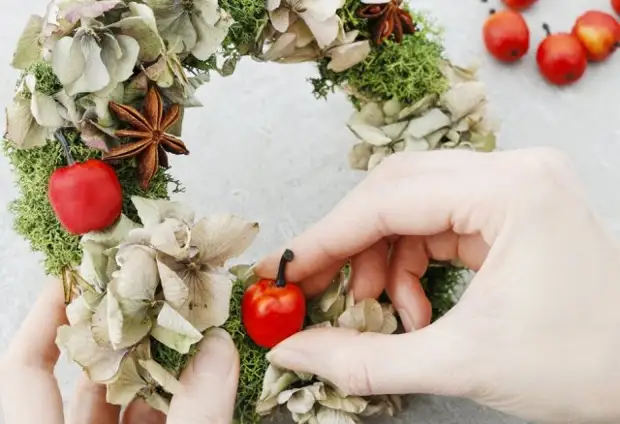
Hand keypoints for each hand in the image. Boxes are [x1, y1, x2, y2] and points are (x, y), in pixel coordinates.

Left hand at [0, 280, 238, 423]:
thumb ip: (194, 412)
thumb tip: (219, 349)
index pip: (23, 368)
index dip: (45, 316)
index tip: (78, 277)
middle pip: (83, 376)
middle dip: (124, 334)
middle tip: (158, 296)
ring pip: (119, 399)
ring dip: (156, 368)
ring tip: (191, 335)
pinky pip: (145, 421)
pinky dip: (170, 400)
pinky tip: (200, 384)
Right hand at [256, 148, 619, 423]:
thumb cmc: (581, 366)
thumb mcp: (462, 364)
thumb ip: (365, 359)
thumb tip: (296, 350)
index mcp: (511, 191)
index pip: (389, 199)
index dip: (326, 237)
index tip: (284, 270)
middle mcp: (514, 171)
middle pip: (396, 191)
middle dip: (351, 246)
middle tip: (318, 289)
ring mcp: (515, 185)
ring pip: (413, 206)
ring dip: (383, 259)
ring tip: (384, 313)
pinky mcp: (512, 207)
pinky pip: (439, 222)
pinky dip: (413, 262)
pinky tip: (416, 306)